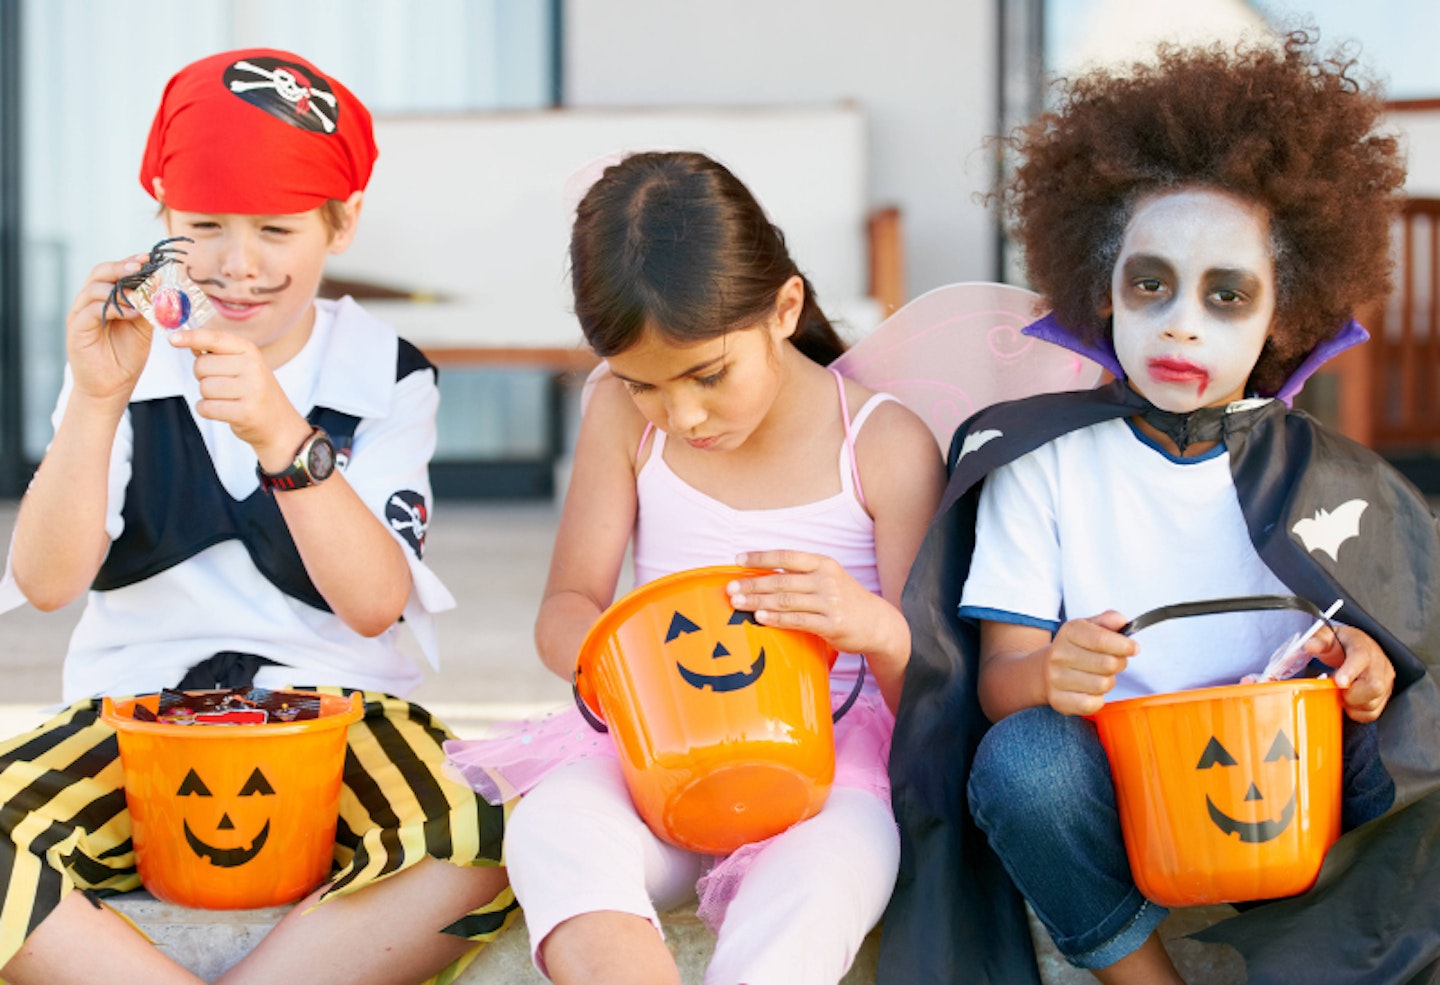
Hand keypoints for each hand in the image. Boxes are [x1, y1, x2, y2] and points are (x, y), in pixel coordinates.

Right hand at [64, 256, 155, 403]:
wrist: (111, 389)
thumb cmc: (125, 358)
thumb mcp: (143, 328)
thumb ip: (149, 307)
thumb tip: (162, 286)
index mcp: (105, 300)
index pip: (113, 272)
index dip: (130, 264)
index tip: (149, 259)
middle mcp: (89, 303)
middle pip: (100, 274)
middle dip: (122, 268)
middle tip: (141, 268)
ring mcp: (80, 316)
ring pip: (94, 289)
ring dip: (120, 289)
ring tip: (142, 295)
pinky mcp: (76, 330)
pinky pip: (91, 311)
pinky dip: (113, 309)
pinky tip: (133, 313)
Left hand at [168, 327, 310, 466]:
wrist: (279, 424)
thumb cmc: (253, 391)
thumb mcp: (243, 365)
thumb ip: (217, 351)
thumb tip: (183, 339)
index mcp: (250, 351)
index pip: (214, 339)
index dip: (191, 337)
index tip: (173, 339)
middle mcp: (253, 367)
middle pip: (201, 366)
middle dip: (203, 376)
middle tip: (222, 384)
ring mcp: (251, 390)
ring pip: (203, 388)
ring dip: (207, 396)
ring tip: (227, 399)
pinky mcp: (245, 412)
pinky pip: (206, 407)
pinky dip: (207, 410)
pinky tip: (223, 410)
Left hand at [727, 550, 892, 656]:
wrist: (878, 623)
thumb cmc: (845, 600)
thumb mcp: (827, 579)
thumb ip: (801, 576)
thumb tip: (761, 576)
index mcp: (823, 563)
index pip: (786, 556)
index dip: (760, 557)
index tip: (737, 560)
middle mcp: (826, 579)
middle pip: (781, 579)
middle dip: (752, 583)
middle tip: (729, 588)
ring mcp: (829, 602)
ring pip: (785, 600)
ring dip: (757, 601)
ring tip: (737, 603)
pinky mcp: (831, 624)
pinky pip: (797, 620)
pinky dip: (776, 618)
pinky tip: (760, 617)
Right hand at [1043, 611, 1136, 716]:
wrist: (1044, 671)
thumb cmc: (1076, 649)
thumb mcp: (1089, 627)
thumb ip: (1108, 621)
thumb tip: (1121, 621)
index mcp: (1068, 632)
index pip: (1101, 639)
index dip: (1124, 645)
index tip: (1133, 648)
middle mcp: (1059, 655)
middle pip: (1107, 664)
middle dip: (1119, 663)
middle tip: (1115, 662)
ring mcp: (1056, 679)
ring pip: (1103, 685)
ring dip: (1108, 681)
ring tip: (1099, 675)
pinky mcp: (1059, 700)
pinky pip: (1093, 704)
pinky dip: (1098, 699)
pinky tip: (1090, 691)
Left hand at [1305, 624, 1393, 722]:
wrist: (1359, 647)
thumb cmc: (1342, 644)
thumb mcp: (1328, 635)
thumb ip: (1319, 639)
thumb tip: (1311, 646)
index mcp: (1362, 646)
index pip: (1361, 657)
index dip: (1350, 671)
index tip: (1338, 682)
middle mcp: (1379, 664)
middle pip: (1374, 685)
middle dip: (1350, 694)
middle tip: (1336, 690)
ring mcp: (1385, 681)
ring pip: (1373, 702)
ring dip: (1351, 704)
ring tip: (1340, 693)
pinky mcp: (1385, 695)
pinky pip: (1373, 712)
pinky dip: (1357, 712)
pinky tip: (1348, 702)